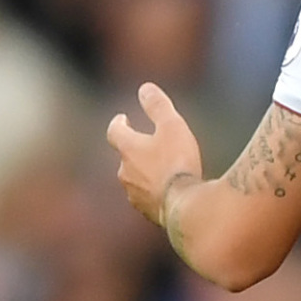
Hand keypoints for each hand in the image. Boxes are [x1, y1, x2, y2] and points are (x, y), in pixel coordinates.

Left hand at [106, 83, 204, 228]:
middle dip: (133, 151)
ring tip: (160, 173)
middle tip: (146, 146)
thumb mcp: (172, 127)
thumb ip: (158, 106)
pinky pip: (147, 200)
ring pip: (134, 180)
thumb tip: (145, 88)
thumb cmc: (178, 163)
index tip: (123, 119)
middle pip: (124, 158)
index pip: (115, 131)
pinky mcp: (148, 212)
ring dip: (143, 174)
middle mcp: (125, 172)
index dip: (118, 123)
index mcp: (128, 149)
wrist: (186, 206)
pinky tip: (168, 194)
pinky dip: (154, 194)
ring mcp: (135, 195)